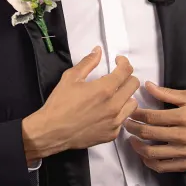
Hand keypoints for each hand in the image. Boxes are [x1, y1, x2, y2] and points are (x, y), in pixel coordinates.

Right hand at [22, 47, 139, 159]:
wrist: (51, 131)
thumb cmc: (60, 103)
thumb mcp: (71, 77)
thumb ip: (88, 62)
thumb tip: (98, 51)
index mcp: (105, 89)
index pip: (126, 71)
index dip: (123, 62)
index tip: (117, 61)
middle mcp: (114, 105)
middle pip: (134, 85)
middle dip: (127, 76)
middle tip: (116, 76)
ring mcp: (115, 122)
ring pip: (133, 103)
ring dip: (126, 95)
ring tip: (114, 94)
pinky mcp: (112, 134)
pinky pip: (123, 119)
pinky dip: (119, 112)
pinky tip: (107, 111)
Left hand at [123, 82, 185, 172]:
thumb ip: (168, 93)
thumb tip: (148, 85)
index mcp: (183, 116)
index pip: (152, 117)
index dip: (137, 114)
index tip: (130, 112)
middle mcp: (183, 135)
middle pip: (148, 134)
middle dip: (132, 128)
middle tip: (126, 124)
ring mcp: (185, 152)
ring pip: (152, 153)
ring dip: (137, 147)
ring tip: (132, 140)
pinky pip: (163, 167)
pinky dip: (150, 162)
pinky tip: (145, 155)